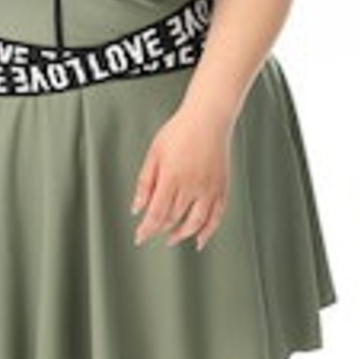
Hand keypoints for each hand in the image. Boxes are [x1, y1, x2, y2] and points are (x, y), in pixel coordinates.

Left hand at [130, 109, 232, 251]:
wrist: (208, 118)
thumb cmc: (180, 131)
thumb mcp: (154, 153)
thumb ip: (145, 182)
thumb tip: (137, 206)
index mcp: (172, 177)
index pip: (157, 213)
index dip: (147, 229)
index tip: (140, 237)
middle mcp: (193, 186)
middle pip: (174, 218)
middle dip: (160, 229)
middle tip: (152, 232)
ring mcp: (209, 188)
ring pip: (196, 222)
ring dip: (182, 234)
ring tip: (172, 238)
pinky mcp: (222, 188)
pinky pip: (217, 216)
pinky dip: (208, 231)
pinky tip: (200, 240)